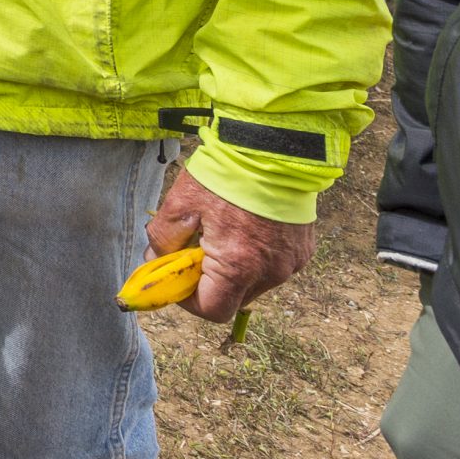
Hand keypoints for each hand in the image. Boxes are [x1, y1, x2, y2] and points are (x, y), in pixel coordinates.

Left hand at [144, 169, 316, 323]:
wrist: (272, 147)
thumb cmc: (224, 175)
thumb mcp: (180, 204)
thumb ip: (163, 240)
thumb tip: (156, 260)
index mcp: (238, 267)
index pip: (212, 311)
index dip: (189, 299)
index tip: (177, 276)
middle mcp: (270, 273)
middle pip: (234, 298)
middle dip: (210, 282)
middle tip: (196, 249)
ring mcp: (291, 262)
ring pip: (254, 282)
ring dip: (234, 268)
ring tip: (222, 231)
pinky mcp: (303, 249)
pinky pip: (273, 265)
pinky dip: (256, 255)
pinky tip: (246, 225)